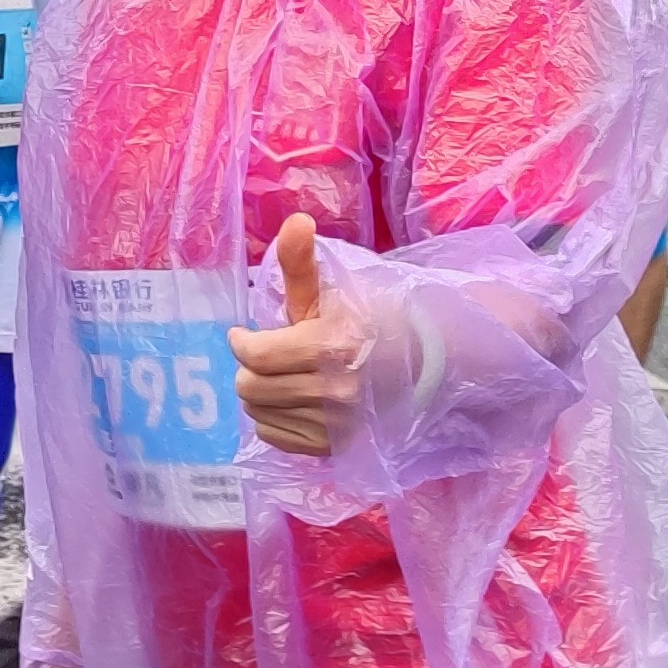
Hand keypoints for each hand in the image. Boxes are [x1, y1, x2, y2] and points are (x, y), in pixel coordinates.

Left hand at [230, 212, 358, 456]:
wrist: (425, 362)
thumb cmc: (372, 321)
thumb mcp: (333, 292)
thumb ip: (303, 263)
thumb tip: (295, 221)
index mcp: (329, 346)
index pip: (255, 355)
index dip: (242, 342)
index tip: (244, 333)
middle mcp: (332, 390)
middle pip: (251, 388)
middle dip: (250, 367)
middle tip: (265, 354)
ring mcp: (335, 424)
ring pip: (259, 414)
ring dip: (261, 393)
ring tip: (280, 375)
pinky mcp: (335, 446)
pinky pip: (276, 437)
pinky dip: (275, 418)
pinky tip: (292, 399)